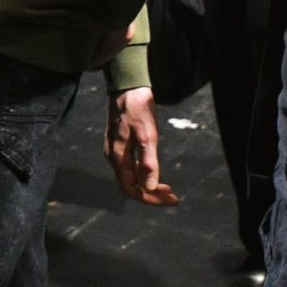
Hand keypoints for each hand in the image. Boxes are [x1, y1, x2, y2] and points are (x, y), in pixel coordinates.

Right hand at [105, 88, 179, 205]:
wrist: (127, 88)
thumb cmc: (138, 110)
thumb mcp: (148, 135)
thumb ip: (148, 162)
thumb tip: (149, 187)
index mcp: (119, 157)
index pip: (132, 189)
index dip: (151, 198)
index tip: (171, 198)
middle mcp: (113, 157)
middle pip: (130, 186)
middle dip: (151, 194)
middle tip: (172, 196)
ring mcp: (115, 151)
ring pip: (130, 178)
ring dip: (148, 185)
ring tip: (167, 188)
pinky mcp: (119, 144)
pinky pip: (129, 167)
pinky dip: (143, 174)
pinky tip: (154, 171)